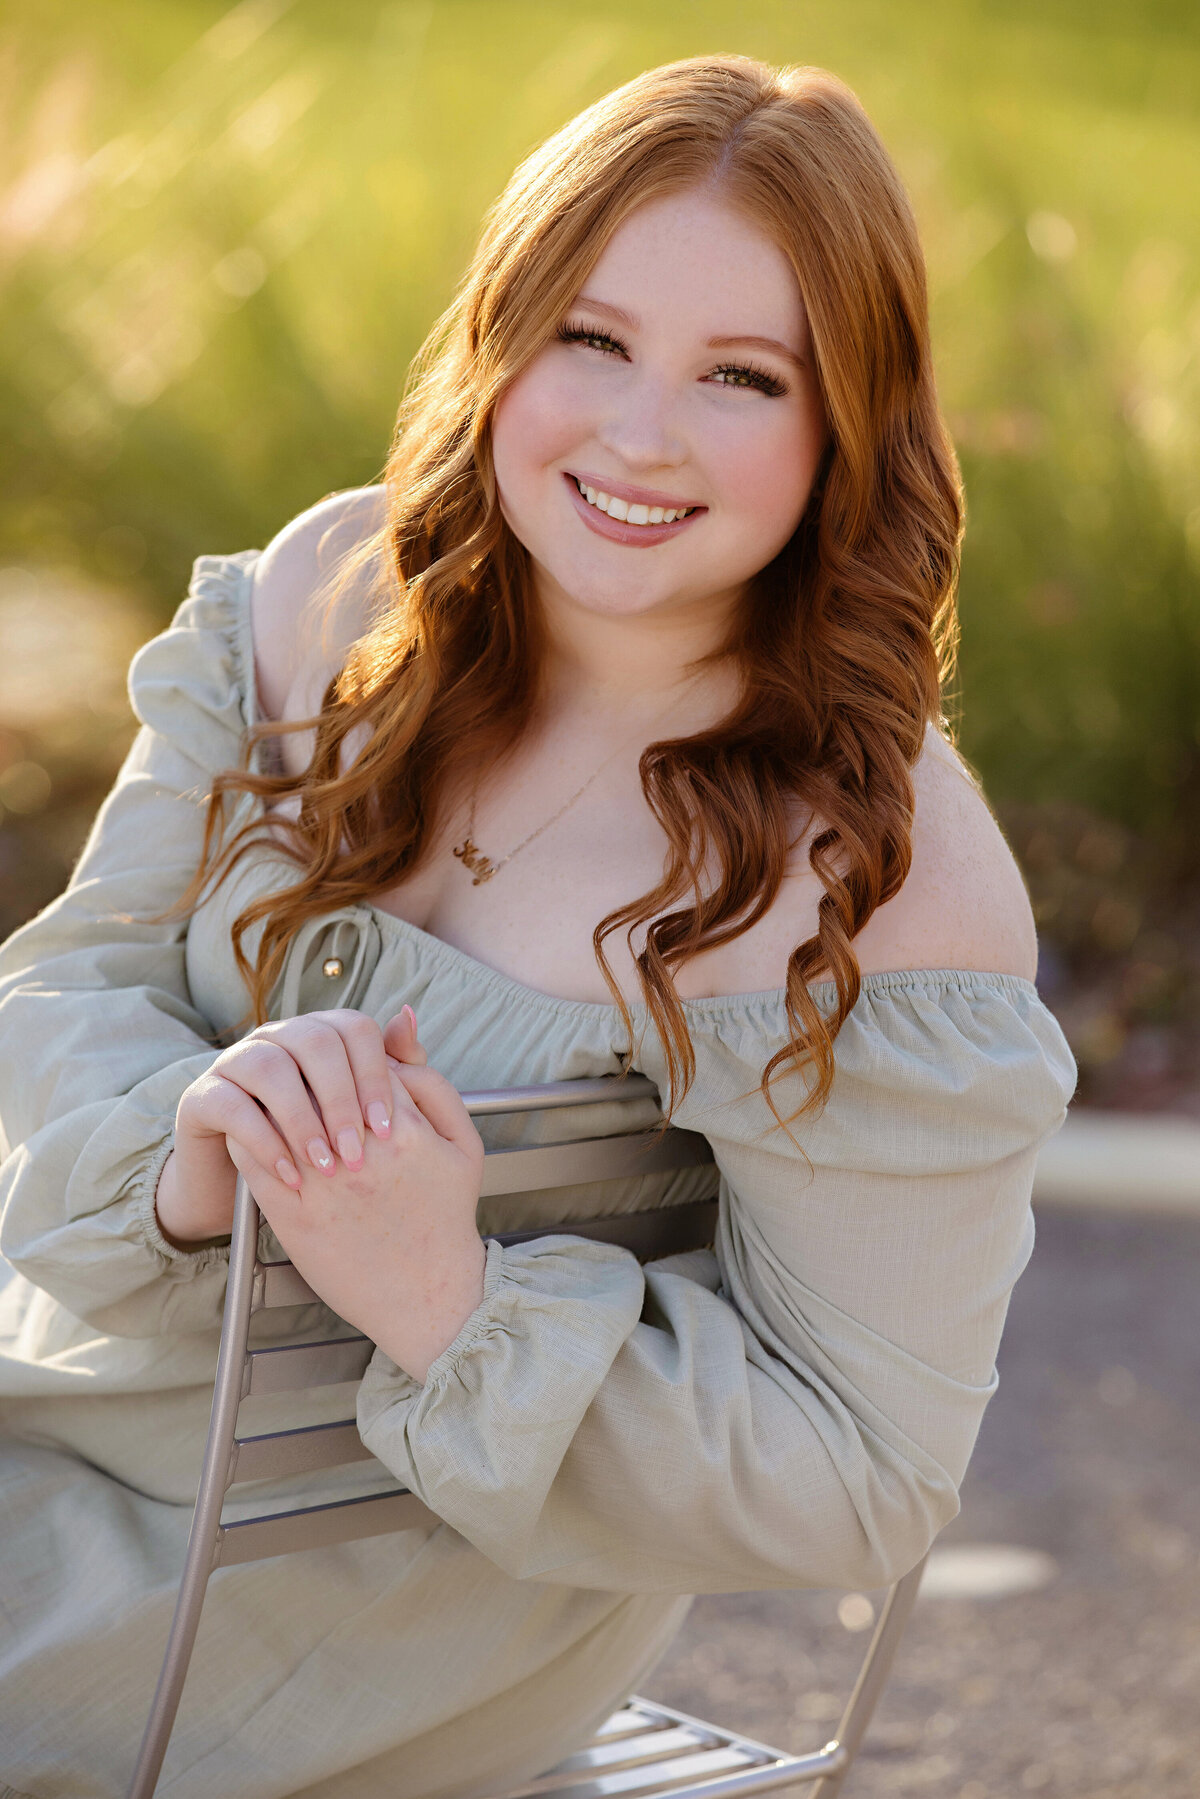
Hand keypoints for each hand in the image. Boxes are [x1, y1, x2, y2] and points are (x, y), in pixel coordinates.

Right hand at [155, 1005, 425, 1249]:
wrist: (245, 1185)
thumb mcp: (357, 1115)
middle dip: (341, 1100)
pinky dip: (263, 1141)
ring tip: (324, 1166)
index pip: (355, 1028)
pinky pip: (230, 1105)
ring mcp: (236, 1061)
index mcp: (321, 1032)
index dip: (375, 1074)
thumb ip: (391, 1072)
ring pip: (271, 1067)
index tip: (388, 1127)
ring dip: (302, 1120)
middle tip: (356, 1153)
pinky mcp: (202, 1095)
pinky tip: (289, 1173)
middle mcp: (278, 1036)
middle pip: (315, 1042)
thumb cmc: (317, 1144)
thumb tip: (409, 1017)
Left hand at [226, 1058, 486, 1382]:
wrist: (427, 1296)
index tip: (347, 1073)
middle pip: (317, 1083)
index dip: (351, 1062)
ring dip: (273, 1100)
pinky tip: (258, 1133)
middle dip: (310, 1077)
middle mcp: (362, 1152)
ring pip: (279, 1114)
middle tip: (305, 1077)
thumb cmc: (446, 1215)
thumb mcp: (462, 1142)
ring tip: (275, 1097)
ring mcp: (324, 1185)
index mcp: (406, 1129)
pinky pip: (255, 1158)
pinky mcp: (294, 1216)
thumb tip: (401, 1021)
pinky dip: (251, 1137)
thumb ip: (432, 1080)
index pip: (362, 1061)